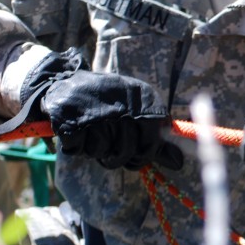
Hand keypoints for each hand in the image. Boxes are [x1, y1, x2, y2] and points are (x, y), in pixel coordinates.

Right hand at [0, 47, 181, 170]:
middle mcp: (123, 104)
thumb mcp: (137, 113)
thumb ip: (156, 139)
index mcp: (144, 99)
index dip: (142, 154)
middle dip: (116, 157)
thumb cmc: (109, 103)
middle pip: (126, 152)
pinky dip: (76, 146)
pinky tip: (77, 130)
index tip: (135, 154)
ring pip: (102, 152)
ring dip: (95, 150)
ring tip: (92, 132)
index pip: (151, 142)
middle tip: (109, 148)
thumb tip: (178, 163)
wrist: (65, 81)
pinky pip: (79, 149)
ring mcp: (97, 112)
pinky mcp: (70, 120)